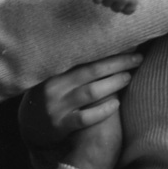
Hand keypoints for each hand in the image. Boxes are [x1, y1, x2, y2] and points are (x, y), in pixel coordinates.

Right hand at [18, 52, 142, 149]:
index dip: (108, 49)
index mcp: (55, 70)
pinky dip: (102, 110)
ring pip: (90, 92)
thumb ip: (75, 64)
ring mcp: (57, 106)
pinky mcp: (60, 125)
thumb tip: (106, 45)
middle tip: (137, 58)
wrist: (30, 126)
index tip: (127, 42)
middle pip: (92, 70)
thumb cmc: (52, 95)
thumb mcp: (56, 75)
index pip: (85, 55)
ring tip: (128, 77)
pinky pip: (85, 118)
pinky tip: (116, 104)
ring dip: (113, 83)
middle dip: (118, 63)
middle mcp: (55, 86)